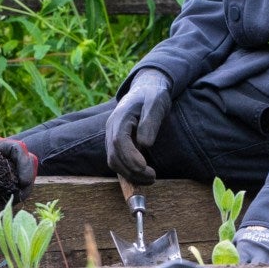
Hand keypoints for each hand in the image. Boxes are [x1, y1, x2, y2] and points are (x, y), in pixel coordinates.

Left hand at [0, 136, 39, 216]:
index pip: (18, 149)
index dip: (25, 164)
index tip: (23, 182)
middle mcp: (5, 153)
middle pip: (27, 164)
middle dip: (26, 183)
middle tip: (18, 198)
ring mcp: (7, 163)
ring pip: (23, 176)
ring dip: (18, 192)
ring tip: (0, 206)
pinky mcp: (5, 175)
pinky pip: (14, 185)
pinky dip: (8, 197)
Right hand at [102, 69, 171, 184]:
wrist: (145, 89)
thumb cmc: (153, 95)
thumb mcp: (156, 103)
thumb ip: (151, 122)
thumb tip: (145, 144)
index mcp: (120, 117)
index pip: (118, 142)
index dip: (129, 157)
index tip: (144, 167)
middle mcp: (112, 128)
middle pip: (114, 156)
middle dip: (132, 171)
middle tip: (152, 178)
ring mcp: (112, 136)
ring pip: (114, 162)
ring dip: (130, 174)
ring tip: (150, 179)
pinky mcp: (116, 143)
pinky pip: (117, 161)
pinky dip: (128, 171)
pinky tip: (143, 175)